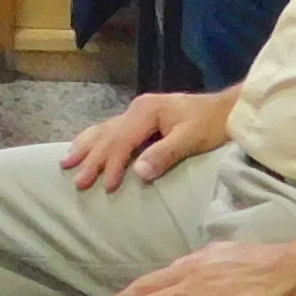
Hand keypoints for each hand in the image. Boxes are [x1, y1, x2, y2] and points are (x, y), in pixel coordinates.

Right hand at [57, 86, 227, 193]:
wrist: (229, 109)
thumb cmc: (212, 124)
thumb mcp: (191, 139)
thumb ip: (165, 154)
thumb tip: (138, 172)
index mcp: (146, 111)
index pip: (122, 141)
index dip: (112, 165)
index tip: (106, 187)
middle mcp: (138, 108)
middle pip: (108, 136)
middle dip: (92, 160)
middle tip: (78, 182)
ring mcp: (138, 111)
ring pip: (104, 130)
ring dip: (86, 147)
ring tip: (66, 163)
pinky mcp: (143, 117)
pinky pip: (111, 129)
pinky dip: (95, 139)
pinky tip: (85, 145)